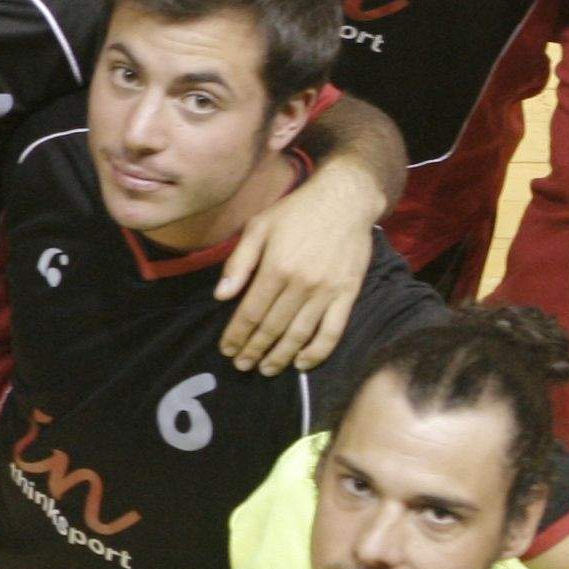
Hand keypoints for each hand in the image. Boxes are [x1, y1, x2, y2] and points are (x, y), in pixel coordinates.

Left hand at [213, 161, 381, 370]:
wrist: (346, 200)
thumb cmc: (297, 211)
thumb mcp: (259, 226)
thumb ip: (239, 262)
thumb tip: (221, 296)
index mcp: (276, 268)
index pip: (250, 313)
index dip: (236, 336)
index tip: (227, 350)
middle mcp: (301, 284)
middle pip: (272, 328)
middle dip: (253, 350)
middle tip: (241, 365)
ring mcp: (327, 291)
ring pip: (299, 335)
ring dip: (280, 357)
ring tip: (265, 369)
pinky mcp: (348, 294)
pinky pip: (332, 331)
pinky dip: (317, 352)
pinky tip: (302, 363)